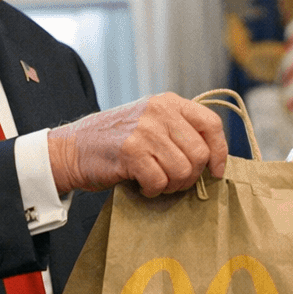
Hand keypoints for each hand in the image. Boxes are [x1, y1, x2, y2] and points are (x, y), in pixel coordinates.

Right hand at [48, 93, 227, 196]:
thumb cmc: (116, 141)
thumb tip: (214, 159)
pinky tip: (142, 185)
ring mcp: (145, 130)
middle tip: (173, 181)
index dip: (220, 152)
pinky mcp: (131, 152)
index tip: (215, 172)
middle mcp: (160, 112)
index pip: (211, 124)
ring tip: (156, 182)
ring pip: (183, 171)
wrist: (73, 148)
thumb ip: (180, 131)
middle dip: (191, 176)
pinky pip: (160, 182)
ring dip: (172, 186)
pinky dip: (153, 191)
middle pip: (200, 154)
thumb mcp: (151, 121)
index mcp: (169, 102)